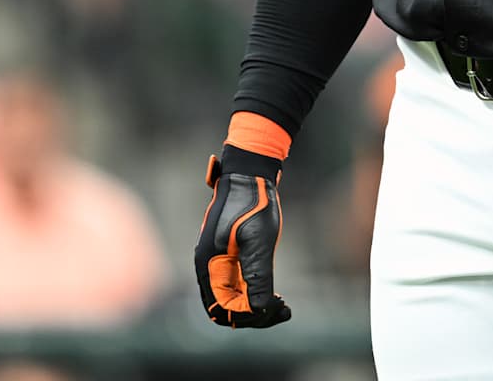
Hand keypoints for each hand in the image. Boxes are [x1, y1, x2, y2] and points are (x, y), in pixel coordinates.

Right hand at [194, 145, 292, 327]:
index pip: (222, 308)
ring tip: (283, 307)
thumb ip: (257, 274)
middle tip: (283, 312)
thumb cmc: (252, 203)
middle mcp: (209, 267)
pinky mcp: (229, 258)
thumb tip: (259, 309)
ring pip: (232, 300)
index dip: (247, 315)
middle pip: (226, 308)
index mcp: (209, 264)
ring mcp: (218, 263)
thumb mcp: (258, 240)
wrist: (249, 175)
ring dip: (256, 308)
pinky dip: (255, 295)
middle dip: (254, 316)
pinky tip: (276, 295)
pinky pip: (238, 287)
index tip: (273, 308)